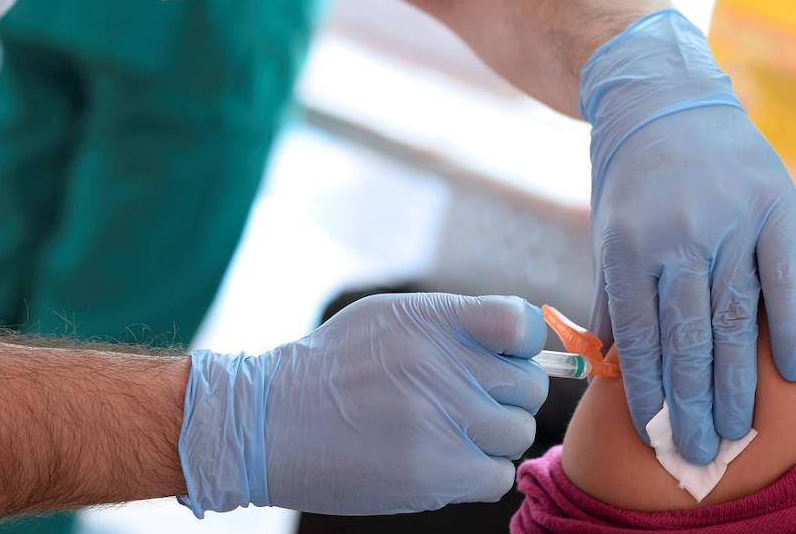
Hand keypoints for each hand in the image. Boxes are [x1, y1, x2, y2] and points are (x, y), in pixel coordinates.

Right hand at [177, 293, 547, 515]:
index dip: (524, 346)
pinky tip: (444, 463)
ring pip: (517, 434)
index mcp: (435, 320)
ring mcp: (441, 419)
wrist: (267, 422)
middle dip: (506, 398)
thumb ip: (456, 324)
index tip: (504, 360)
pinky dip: (478, 475)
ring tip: (449, 435)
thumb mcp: (390, 318)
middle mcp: (444, 365)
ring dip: (492, 439)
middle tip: (468, 404)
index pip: (523, 324)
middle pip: (528, 387)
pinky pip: (497, 476)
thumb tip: (522, 343)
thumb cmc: (333, 369)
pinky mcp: (433, 471)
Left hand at [580, 9, 795, 464]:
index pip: (642, 338)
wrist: (664, 96)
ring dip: (739, 381)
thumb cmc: (631, 178)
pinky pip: (785, 277)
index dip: (650, 393)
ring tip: (741, 430)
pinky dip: (791, 325)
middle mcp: (678, 236)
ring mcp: (729, 220)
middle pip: (690, 339)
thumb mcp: (608, 234)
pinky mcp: (774, 205)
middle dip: (694, 403)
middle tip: (703, 453)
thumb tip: (614, 366)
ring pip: (737, 318)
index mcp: (629, 247)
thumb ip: (614, 298)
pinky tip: (794, 371)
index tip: (659, 436)